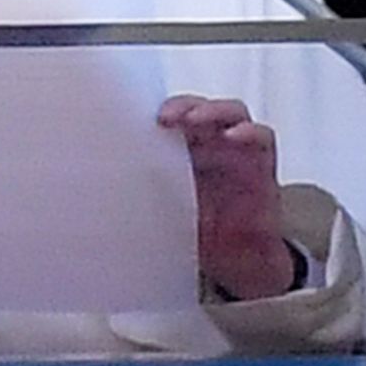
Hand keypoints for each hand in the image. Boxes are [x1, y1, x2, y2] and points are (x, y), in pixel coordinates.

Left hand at [160, 95, 295, 300]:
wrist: (236, 259)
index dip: (156, 116)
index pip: (169, 118)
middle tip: (168, 117)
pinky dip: (249, 131)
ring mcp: (235, 149)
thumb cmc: (197, 230)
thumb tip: (104, 196)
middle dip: (183, 107)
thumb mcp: (164, 212)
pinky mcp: (259, 162)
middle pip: (197, 109)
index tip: (141, 123)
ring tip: (198, 119)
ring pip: (230, 112)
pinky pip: (261, 137)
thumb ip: (143, 197)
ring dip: (214, 111)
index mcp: (180, 149)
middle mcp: (208, 143)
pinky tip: (236, 135)